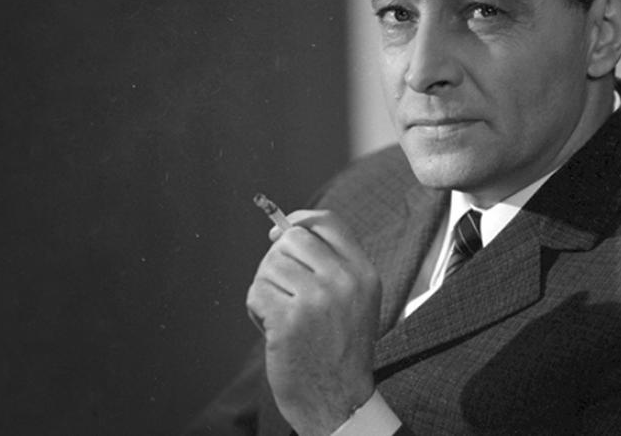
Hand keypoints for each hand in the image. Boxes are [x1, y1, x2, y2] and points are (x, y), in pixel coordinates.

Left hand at [246, 209, 380, 434]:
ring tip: (282, 315)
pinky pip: (256, 293)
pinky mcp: (289, 320)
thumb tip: (281, 230)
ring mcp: (316, 300)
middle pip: (291, 239)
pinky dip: (256, 311)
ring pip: (269, 266)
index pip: (327, 222)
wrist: (338, 400)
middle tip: (283, 290)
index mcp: (364, 273)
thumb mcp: (355, 300)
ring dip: (266, 290)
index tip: (280, 230)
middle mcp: (343, 282)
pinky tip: (273, 329)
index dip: (299, 219)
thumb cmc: (339, 350)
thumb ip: (331, 263)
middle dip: (276, 260)